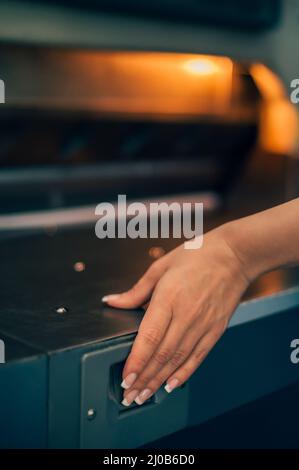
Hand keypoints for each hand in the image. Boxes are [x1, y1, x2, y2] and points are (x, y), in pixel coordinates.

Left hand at [102, 225, 249, 405]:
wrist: (234, 256)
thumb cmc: (196, 256)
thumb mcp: (161, 267)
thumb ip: (136, 291)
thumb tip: (112, 301)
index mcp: (170, 297)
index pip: (150, 337)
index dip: (137, 361)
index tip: (125, 378)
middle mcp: (187, 315)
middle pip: (162, 355)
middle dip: (143, 379)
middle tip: (128, 396)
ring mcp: (203, 325)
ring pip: (178, 360)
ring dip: (158, 381)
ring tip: (143, 395)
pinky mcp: (215, 330)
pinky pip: (197, 357)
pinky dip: (183, 374)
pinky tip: (170, 385)